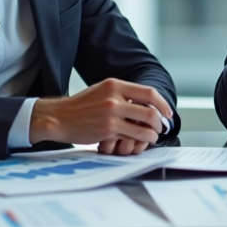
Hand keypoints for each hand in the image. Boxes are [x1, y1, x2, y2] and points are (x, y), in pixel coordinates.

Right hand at [30, 79, 172, 153]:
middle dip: (160, 122)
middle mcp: (115, 97)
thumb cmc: (80, 106)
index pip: (149, 92)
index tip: (167, 112)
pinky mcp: (108, 130)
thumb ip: (121, 94)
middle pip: (151, 111)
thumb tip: (144, 103)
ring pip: (146, 126)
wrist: (58, 117)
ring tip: (151, 136)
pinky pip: (134, 136)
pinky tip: (140, 142)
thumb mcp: (101, 91)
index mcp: (115, 85)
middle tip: (161, 127)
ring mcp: (112, 114)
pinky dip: (142, 141)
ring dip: (153, 134)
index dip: (162, 104)